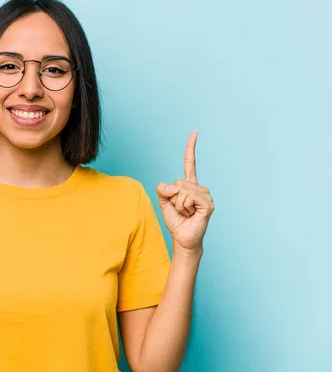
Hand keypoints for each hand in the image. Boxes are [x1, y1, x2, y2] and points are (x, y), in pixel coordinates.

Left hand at [156, 131, 214, 253]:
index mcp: (189, 185)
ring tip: (186, 213)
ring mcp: (206, 195)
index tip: (195, 132)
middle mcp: (199, 188)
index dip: (191, 148)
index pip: (190, 163)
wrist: (182, 238)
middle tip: (181, 210)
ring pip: (181, 191)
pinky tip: (192, 215)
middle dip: (172, 198)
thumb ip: (162, 190)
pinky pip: (188, 198)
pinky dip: (184, 208)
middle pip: (177, 182)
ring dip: (178, 205)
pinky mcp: (208, 204)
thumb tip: (171, 186)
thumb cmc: (175, 221)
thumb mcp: (163, 202)